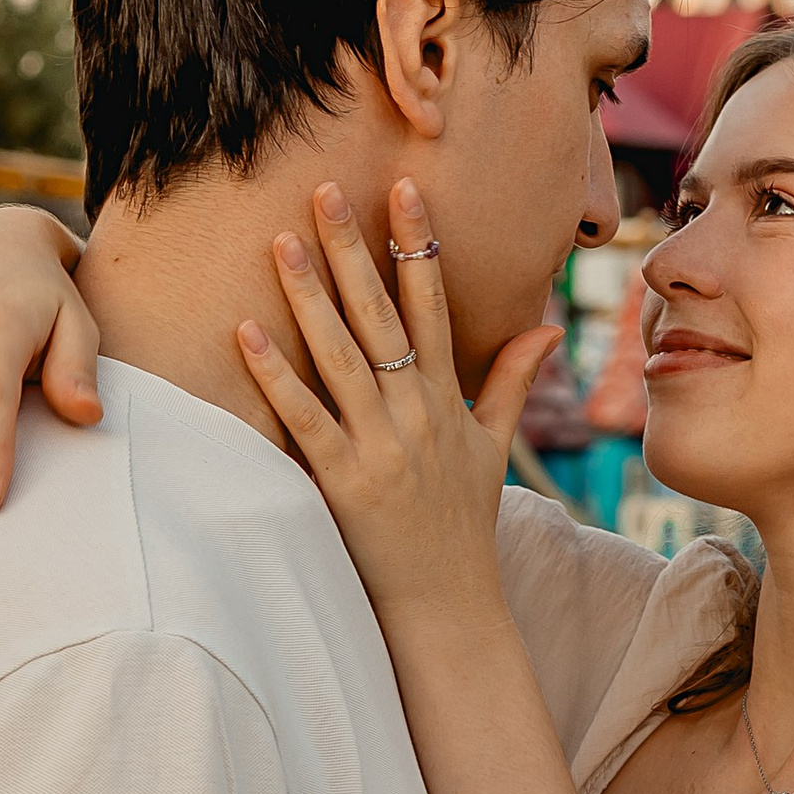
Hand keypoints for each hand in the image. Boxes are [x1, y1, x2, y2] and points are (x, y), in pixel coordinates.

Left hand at [237, 181, 560, 632]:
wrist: (449, 603)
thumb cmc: (464, 525)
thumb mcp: (494, 448)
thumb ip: (511, 381)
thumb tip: (547, 327)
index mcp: (447, 400)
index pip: (433, 304)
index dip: (417, 245)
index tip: (403, 190)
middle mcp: (416, 413)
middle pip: (381, 315)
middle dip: (353, 249)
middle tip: (325, 190)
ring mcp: (381, 446)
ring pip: (341, 356)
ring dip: (310, 296)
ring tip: (282, 240)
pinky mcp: (344, 481)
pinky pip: (304, 417)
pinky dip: (276, 375)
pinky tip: (246, 332)